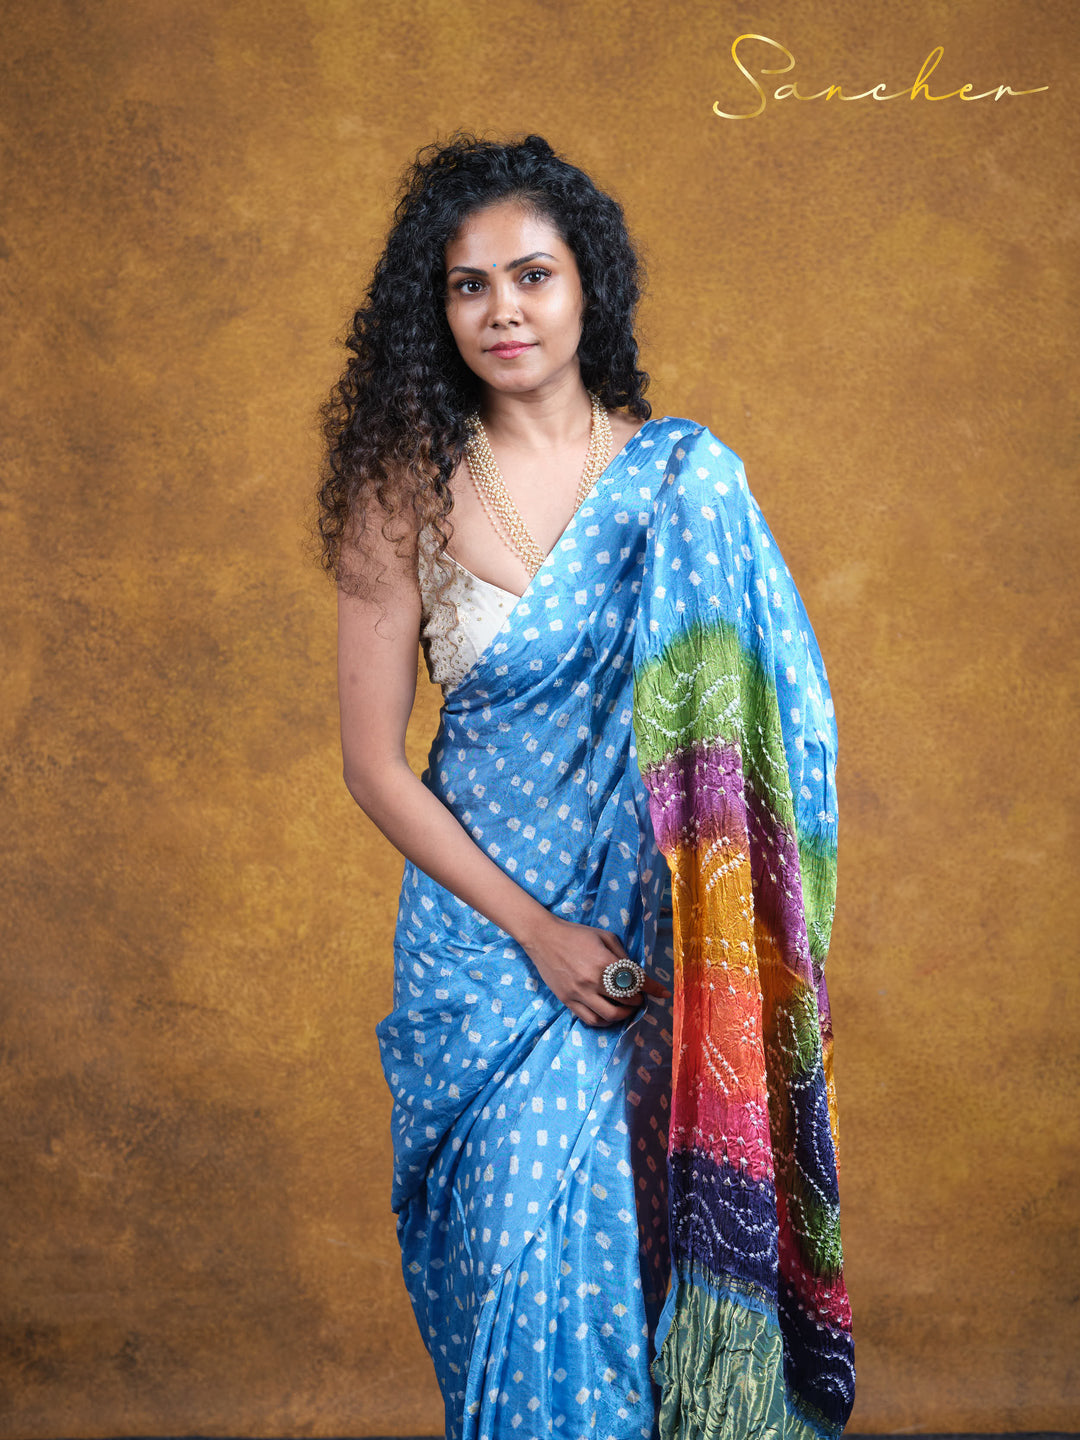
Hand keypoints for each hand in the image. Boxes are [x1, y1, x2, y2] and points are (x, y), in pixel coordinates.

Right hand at [520, 914, 670, 1027]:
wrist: (543, 937)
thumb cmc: (576, 933)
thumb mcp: (605, 937)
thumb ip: (622, 955)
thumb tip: (636, 972)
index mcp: (604, 962)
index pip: (636, 981)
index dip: (653, 988)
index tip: (664, 993)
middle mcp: (592, 981)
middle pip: (626, 999)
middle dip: (638, 999)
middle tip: (641, 995)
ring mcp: (579, 993)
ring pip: (610, 1015)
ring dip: (624, 1014)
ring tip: (627, 1007)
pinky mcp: (568, 1000)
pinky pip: (590, 1019)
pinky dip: (604, 1021)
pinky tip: (610, 1013)